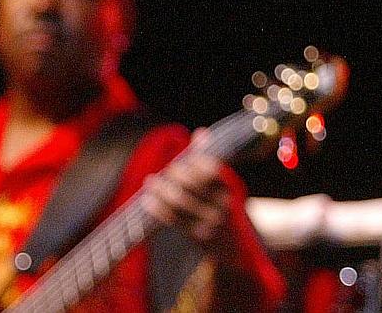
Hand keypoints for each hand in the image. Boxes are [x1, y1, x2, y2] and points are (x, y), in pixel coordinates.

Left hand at [139, 130, 234, 252]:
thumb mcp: (220, 184)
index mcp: (228, 188)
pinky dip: (159, 208)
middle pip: (194, 184)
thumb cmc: (219, 206)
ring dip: (161, 190)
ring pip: (181, 201)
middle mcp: (222, 205)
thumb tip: (201, 132)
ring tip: (150, 182)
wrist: (233, 248)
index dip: (194, 162)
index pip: (211, 170)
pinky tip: (148, 200)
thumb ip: (208, 159)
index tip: (181, 160)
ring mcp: (211, 222)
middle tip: (164, 171)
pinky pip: (174, 219)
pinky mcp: (199, 236)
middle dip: (175, 175)